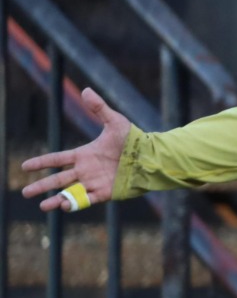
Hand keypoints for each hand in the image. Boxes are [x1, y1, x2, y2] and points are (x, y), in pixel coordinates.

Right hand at [21, 89, 130, 211]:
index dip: (41, 162)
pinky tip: (64, 207)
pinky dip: (76, 204)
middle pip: (58, 179)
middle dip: (42, 186)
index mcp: (84, 155)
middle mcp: (86, 170)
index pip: (57, 159)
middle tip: (25, 193)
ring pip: (70, 193)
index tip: (25, 166)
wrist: (151, 157)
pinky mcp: (106, 192)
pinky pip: (88, 200)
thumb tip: (86, 90)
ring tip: (43, 206)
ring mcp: (95, 182)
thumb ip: (99, 108)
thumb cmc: (134, 139)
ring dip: (56, 199)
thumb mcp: (115, 122)